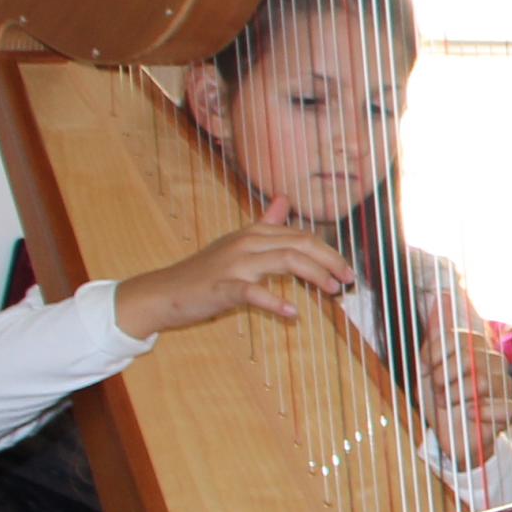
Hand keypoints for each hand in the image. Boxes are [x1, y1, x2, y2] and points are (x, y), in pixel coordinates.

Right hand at [113, 210, 349, 338]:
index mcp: (253, 233)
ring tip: (332, 291)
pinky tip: (292, 313)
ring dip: (314, 275)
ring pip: (284, 261)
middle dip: (331, 260)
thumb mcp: (237, 243)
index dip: (329, 252)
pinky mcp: (221, 288)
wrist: (163, 292)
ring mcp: (233, 265)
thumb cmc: (204, 271)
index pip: (301, 236)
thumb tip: (284, 198)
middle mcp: (246, 243)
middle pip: (300, 244)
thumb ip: (264, 223)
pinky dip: (274, 302)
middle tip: (349, 280)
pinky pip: (252, 292)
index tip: (347, 270)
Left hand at [419, 307, 511, 470]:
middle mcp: (493, 363)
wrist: (449, 437)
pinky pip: (502, 407)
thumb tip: (442, 295)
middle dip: (443, 378)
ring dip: (457, 397)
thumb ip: (436, 334)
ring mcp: (505, 385)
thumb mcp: (428, 366)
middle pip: (469, 358)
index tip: (427, 369)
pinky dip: (481, 414)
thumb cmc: (440, 400)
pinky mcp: (510, 410)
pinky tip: (472, 416)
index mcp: (476, 350)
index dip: (437, 355)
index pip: (459, 339)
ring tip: (451, 404)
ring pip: (483, 382)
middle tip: (438, 391)